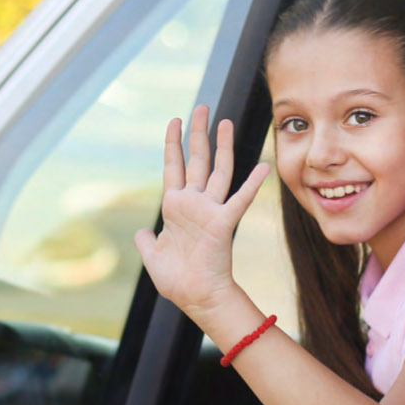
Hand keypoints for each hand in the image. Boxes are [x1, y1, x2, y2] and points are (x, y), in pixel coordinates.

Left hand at [133, 105, 270, 320]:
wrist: (195, 297)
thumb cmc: (177, 280)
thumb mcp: (152, 256)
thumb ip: (146, 241)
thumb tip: (141, 231)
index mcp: (176, 207)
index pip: (174, 166)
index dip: (173, 143)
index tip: (175, 120)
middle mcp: (194, 203)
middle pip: (197, 160)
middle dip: (198, 133)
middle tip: (201, 107)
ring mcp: (210, 211)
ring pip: (218, 171)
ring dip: (222, 146)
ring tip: (224, 121)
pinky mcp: (223, 223)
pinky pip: (240, 199)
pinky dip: (251, 184)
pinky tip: (263, 166)